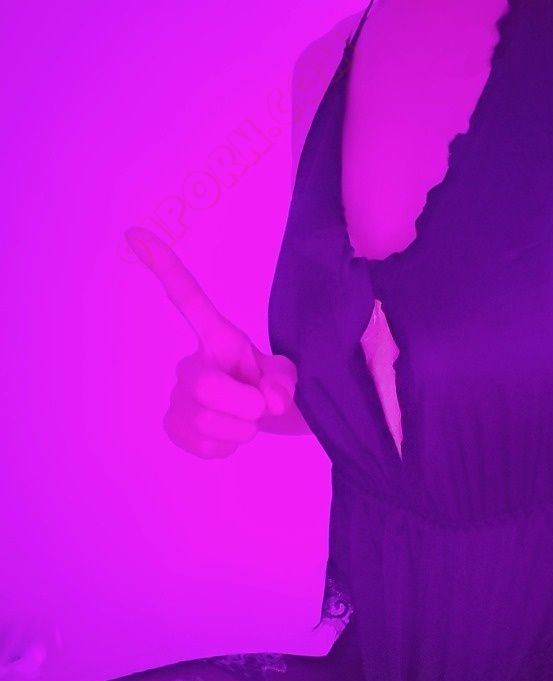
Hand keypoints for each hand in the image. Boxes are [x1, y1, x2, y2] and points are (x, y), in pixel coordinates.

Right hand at [125, 228, 296, 458]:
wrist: (267, 419)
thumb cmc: (273, 384)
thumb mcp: (289, 377)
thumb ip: (285, 382)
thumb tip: (269, 401)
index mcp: (218, 338)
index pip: (189, 299)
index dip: (165, 268)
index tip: (136, 233)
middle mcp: (190, 362)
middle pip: (204, 386)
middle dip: (242, 405)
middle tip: (261, 408)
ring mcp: (178, 395)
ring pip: (205, 421)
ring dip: (241, 429)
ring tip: (247, 420)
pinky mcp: (173, 426)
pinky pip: (201, 445)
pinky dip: (227, 447)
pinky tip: (229, 434)